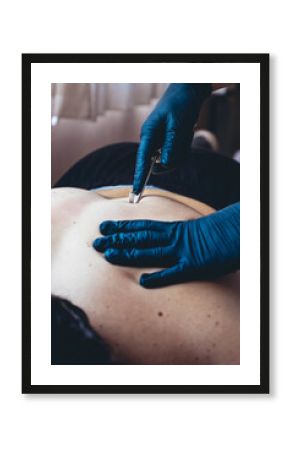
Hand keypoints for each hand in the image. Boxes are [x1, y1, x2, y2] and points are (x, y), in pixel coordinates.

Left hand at [93, 202, 239, 287]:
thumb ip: (172, 235)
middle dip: (117, 240)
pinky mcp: (194, 266)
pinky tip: (144, 282)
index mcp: (173, 229)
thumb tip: (155, 238)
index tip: (103, 227)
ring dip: (129, 253)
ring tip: (109, 255)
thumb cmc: (213, 234)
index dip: (121, 227)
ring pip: (150, 252)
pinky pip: (175, 273)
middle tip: (95, 243)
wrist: (235, 234)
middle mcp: (173, 239)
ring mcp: (182, 252)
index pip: (141, 227)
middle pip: (140, 238)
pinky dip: (159, 277)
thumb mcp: (190, 230)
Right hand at [133, 83, 210, 193]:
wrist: (188, 92)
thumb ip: (171, 145)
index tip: (135, 194)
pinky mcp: (168, 144)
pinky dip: (185, 146)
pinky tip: (186, 131)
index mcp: (148, 134)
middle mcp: (152, 141)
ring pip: (172, 160)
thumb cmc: (180, 105)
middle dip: (175, 156)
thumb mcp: (177, 124)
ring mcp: (160, 143)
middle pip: (161, 163)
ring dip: (182, 149)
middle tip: (183, 136)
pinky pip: (178, 154)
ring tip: (185, 130)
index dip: (139, 178)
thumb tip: (164, 164)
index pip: (141, 161)